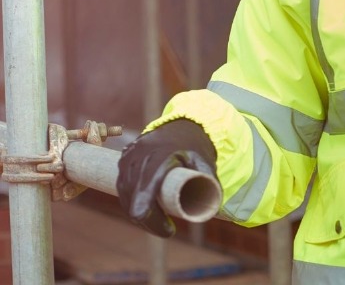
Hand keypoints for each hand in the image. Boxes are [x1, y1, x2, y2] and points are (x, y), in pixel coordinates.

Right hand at [116, 118, 217, 236]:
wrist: (183, 124)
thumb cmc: (196, 146)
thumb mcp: (206, 163)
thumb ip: (209, 183)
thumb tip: (210, 208)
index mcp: (160, 158)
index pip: (145, 198)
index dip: (153, 220)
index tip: (169, 231)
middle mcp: (139, 158)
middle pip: (133, 201)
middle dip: (148, 221)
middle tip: (166, 230)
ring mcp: (128, 158)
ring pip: (125, 195)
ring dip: (138, 212)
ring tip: (158, 221)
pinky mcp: (122, 160)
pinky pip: (123, 187)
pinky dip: (132, 201)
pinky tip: (146, 209)